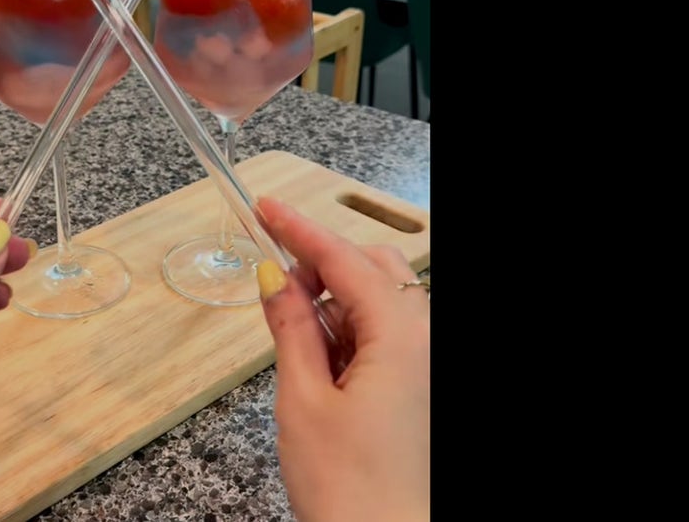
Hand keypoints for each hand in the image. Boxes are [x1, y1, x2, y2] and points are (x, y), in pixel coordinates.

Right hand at [254, 197, 428, 521]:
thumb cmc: (345, 483)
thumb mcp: (302, 399)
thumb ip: (290, 328)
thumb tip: (273, 279)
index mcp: (401, 335)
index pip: (344, 259)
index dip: (300, 228)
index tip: (264, 205)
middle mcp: (424, 338)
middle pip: (373, 267)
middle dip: (322, 264)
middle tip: (275, 286)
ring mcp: (425, 361)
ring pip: (380, 299)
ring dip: (335, 300)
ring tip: (295, 337)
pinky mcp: (418, 383)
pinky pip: (385, 332)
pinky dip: (349, 330)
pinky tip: (320, 359)